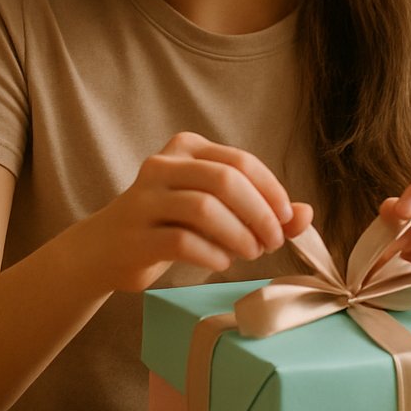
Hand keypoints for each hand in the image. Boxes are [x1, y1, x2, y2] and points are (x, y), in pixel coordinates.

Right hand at [73, 131, 313, 293]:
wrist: (104, 249)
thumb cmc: (170, 225)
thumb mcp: (215, 211)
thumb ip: (262, 210)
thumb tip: (306, 214)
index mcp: (186, 148)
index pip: (241, 162)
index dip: (272, 191)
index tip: (286, 219)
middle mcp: (162, 165)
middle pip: (225, 180)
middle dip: (259, 214)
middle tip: (272, 242)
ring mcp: (144, 199)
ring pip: (204, 208)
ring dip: (239, 235)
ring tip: (250, 252)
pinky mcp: (135, 235)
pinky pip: (183, 241)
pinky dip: (212, 254)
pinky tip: (222, 262)